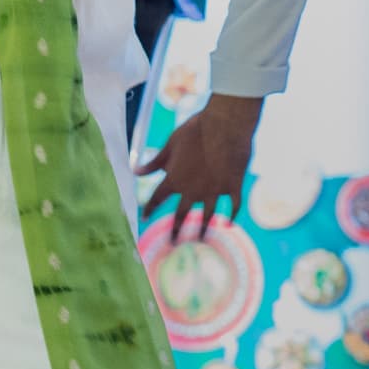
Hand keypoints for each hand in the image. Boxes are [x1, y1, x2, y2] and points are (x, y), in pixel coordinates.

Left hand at [136, 92, 261, 240]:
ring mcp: (214, 191)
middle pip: (181, 215)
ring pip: (207, 216)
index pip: (156, 199)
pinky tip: (229, 223)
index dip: (149, 209)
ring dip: (202, 230)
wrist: (225, 125)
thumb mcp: (171, 144)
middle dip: (176, 231)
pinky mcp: (232, 186)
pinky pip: (232, 206)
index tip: (144, 217)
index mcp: (174, 179)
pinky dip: (231, 215)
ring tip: (201, 240)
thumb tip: (136, 172)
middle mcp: (192, 190)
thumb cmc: (195, 130)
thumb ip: (155, 162)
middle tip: (173, 243)